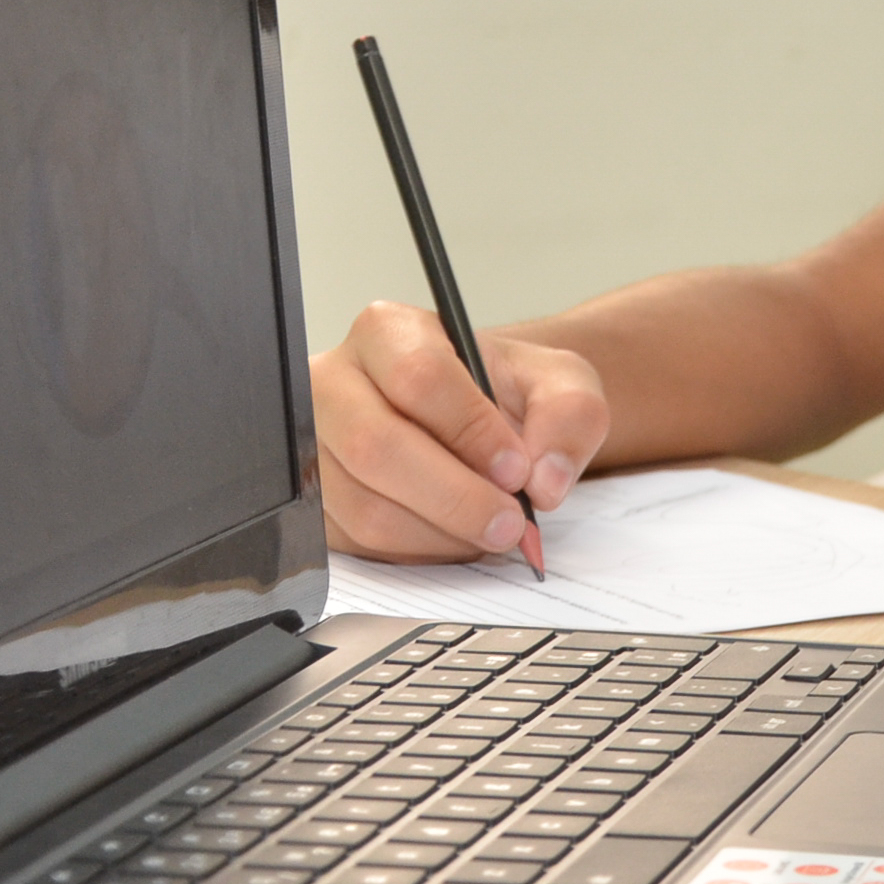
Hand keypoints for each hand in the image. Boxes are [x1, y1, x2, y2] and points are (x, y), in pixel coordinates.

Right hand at [310, 303, 607, 561]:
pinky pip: (359, 543)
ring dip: (442, 533)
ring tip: (495, 530)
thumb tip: (544, 482)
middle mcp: (334, 384)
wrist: (480, 417)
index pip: (419, 377)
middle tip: (512, 523)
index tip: (516, 468)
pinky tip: (459, 536)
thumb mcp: (559, 382)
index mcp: (388, 332)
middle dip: (454, 497)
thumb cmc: (507, 390)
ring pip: (365, 506)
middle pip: (377, 447)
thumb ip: (571, 416)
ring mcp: (312, 446)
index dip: (470, 430)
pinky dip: (420, 551)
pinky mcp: (314, 502)